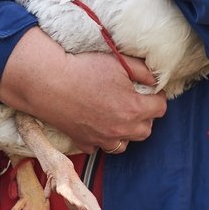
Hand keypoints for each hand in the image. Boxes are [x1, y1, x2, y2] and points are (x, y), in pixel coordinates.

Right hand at [0, 27, 167, 152]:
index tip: (149, 90)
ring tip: (119, 116)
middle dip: (145, 116)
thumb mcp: (119, 62)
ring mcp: (102, 139)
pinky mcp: (83, 142)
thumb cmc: (84, 69)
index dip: (157, 97)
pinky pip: (100, 147)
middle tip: (135, 101)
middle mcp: (121, 129)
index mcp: (133, 109)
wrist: (48, 82)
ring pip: (125, 143)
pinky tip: (97, 124)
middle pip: (146, 129)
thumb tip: (155, 80)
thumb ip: (143, 72)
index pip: (160, 108)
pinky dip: (102, 138)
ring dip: (126, 131)